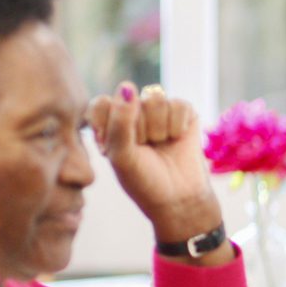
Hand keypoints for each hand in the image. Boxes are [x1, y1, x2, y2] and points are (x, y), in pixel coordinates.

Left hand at [88, 83, 222, 243]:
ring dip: (159, 128)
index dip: (111, 124)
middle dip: (139, 129)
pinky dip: (177, 126)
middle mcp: (133, 112)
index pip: (101, 103)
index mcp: (109, 122)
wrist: (179, 199)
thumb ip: (119, 122)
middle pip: (130, 99)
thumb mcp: (121, 156)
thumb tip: (129, 86)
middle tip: (144, 150)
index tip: (116, 149)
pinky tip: (177, 139)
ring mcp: (159, 111)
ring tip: (161, 144)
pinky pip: (178, 104)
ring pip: (155, 99)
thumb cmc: (143, 181)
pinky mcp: (183, 112)